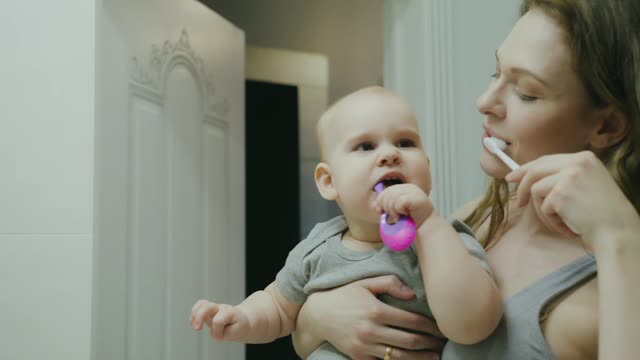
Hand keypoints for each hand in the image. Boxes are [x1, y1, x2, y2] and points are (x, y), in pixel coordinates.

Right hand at [190, 299, 249, 340]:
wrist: (242, 320)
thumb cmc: (239, 325)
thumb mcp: (236, 332)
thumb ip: (225, 334)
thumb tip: (213, 333)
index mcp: (229, 312)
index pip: (217, 321)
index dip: (217, 331)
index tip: (222, 337)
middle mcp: (220, 308)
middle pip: (207, 306)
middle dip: (199, 317)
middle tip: (197, 329)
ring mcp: (213, 308)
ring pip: (201, 304)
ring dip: (194, 315)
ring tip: (195, 326)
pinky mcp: (208, 311)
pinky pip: (198, 306)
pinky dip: (193, 315)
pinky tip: (193, 323)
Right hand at [297, 275, 444, 359]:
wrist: (318, 315)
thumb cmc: (344, 295)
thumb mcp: (365, 283)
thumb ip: (390, 283)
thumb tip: (413, 293)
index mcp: (376, 310)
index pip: (411, 320)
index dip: (430, 326)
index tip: (441, 328)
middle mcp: (371, 330)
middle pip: (409, 341)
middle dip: (429, 343)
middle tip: (442, 343)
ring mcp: (364, 346)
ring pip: (399, 356)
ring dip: (420, 358)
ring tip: (434, 357)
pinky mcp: (358, 357)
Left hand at [376, 184, 434, 226]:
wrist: (427, 226)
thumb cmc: (412, 220)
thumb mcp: (397, 210)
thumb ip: (388, 205)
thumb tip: (376, 205)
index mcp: (404, 188)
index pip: (386, 190)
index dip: (380, 201)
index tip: (380, 211)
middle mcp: (408, 187)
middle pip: (387, 193)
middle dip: (386, 207)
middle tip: (392, 217)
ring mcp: (413, 191)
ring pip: (392, 198)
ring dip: (392, 211)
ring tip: (398, 218)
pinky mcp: (415, 197)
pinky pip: (399, 203)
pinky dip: (399, 211)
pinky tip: (405, 214)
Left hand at [505, 151, 637, 247]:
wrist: (617, 232)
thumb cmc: (603, 214)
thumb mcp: (587, 185)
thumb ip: (564, 178)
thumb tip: (532, 179)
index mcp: (585, 158)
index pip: (547, 160)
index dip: (527, 169)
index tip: (514, 176)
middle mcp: (577, 162)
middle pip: (536, 169)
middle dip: (521, 185)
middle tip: (517, 201)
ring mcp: (568, 176)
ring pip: (536, 190)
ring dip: (544, 211)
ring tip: (561, 221)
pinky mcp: (560, 192)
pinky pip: (542, 207)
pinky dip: (551, 220)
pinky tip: (568, 226)